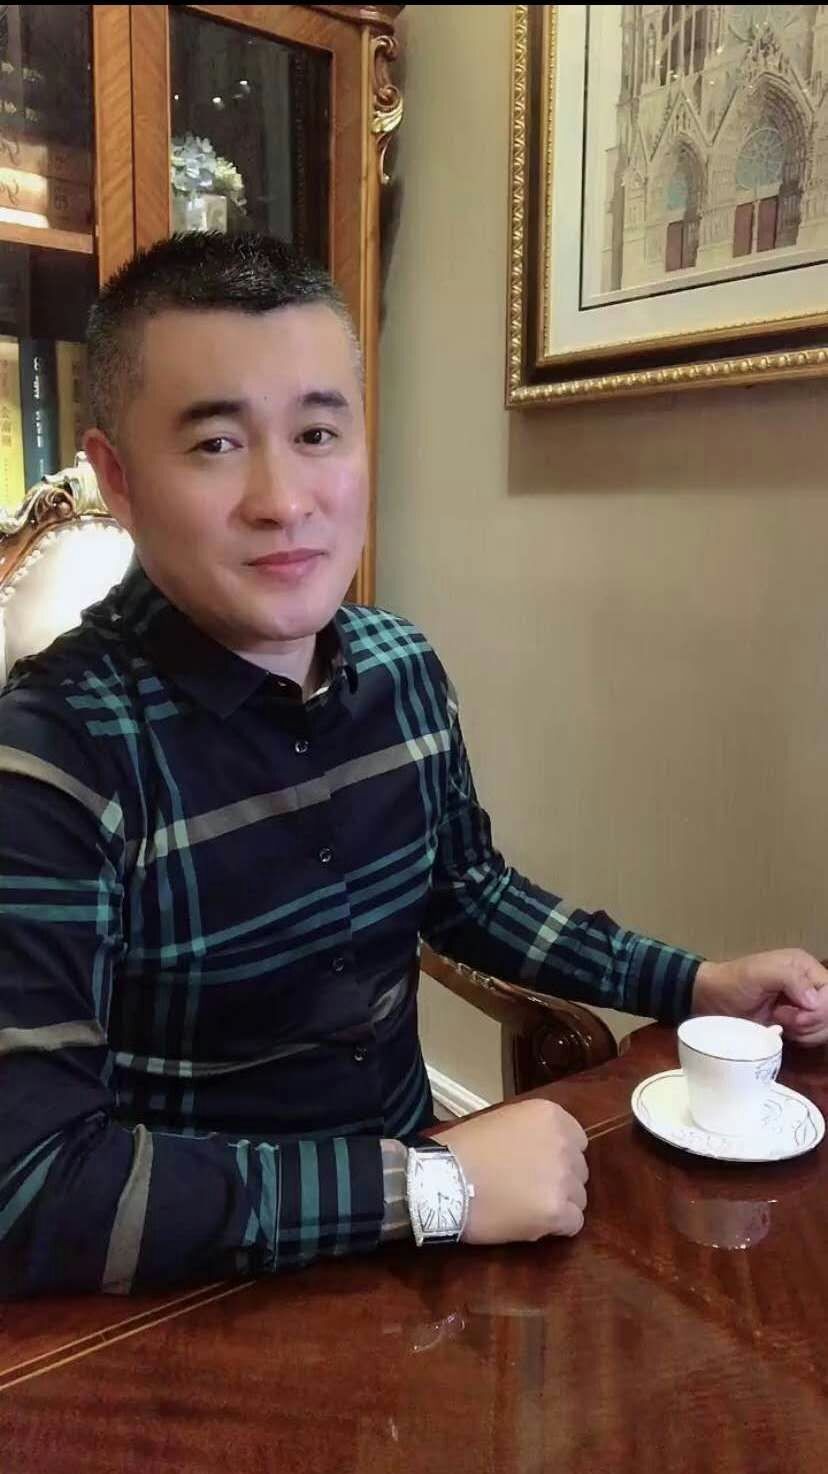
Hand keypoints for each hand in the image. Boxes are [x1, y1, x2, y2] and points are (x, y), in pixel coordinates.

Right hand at [433, 1098, 588, 1243]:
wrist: (441, 1180)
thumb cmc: (464, 1149)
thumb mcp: (504, 1122)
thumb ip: (532, 1133)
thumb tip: (543, 1151)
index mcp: (550, 1116)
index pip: (578, 1142)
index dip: (559, 1157)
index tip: (539, 1167)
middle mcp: (563, 1144)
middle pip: (579, 1171)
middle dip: (560, 1181)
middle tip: (529, 1189)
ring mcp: (561, 1179)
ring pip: (578, 1199)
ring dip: (558, 1205)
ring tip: (526, 1208)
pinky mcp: (555, 1212)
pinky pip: (573, 1224)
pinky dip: (556, 1228)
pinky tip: (530, 1224)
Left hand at [692, 949, 827, 1045]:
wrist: (712, 1000)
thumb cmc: (733, 982)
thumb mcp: (760, 973)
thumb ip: (790, 979)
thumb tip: (814, 1001)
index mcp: (804, 967)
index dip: (820, 1009)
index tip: (796, 1015)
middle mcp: (809, 984)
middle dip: (810, 1022)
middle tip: (782, 1018)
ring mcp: (804, 1004)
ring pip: (825, 1026)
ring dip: (806, 1031)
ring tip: (779, 1023)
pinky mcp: (797, 1022)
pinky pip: (814, 1036)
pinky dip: (802, 1038)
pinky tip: (782, 1031)